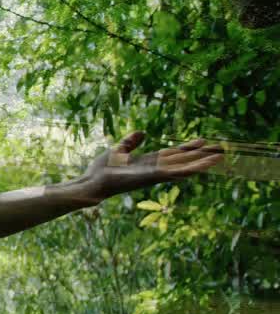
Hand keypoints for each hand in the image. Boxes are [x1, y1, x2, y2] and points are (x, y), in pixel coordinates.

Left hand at [79, 131, 224, 201]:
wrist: (92, 181)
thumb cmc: (102, 169)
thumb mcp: (118, 150)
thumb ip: (131, 142)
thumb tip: (142, 132)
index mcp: (149, 162)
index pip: (173, 154)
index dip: (187, 148)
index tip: (202, 141)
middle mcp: (155, 169)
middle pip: (183, 161)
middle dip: (201, 155)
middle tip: (221, 150)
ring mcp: (155, 175)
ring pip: (184, 168)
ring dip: (202, 163)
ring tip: (220, 157)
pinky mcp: (152, 178)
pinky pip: (174, 173)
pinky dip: (189, 169)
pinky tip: (202, 166)